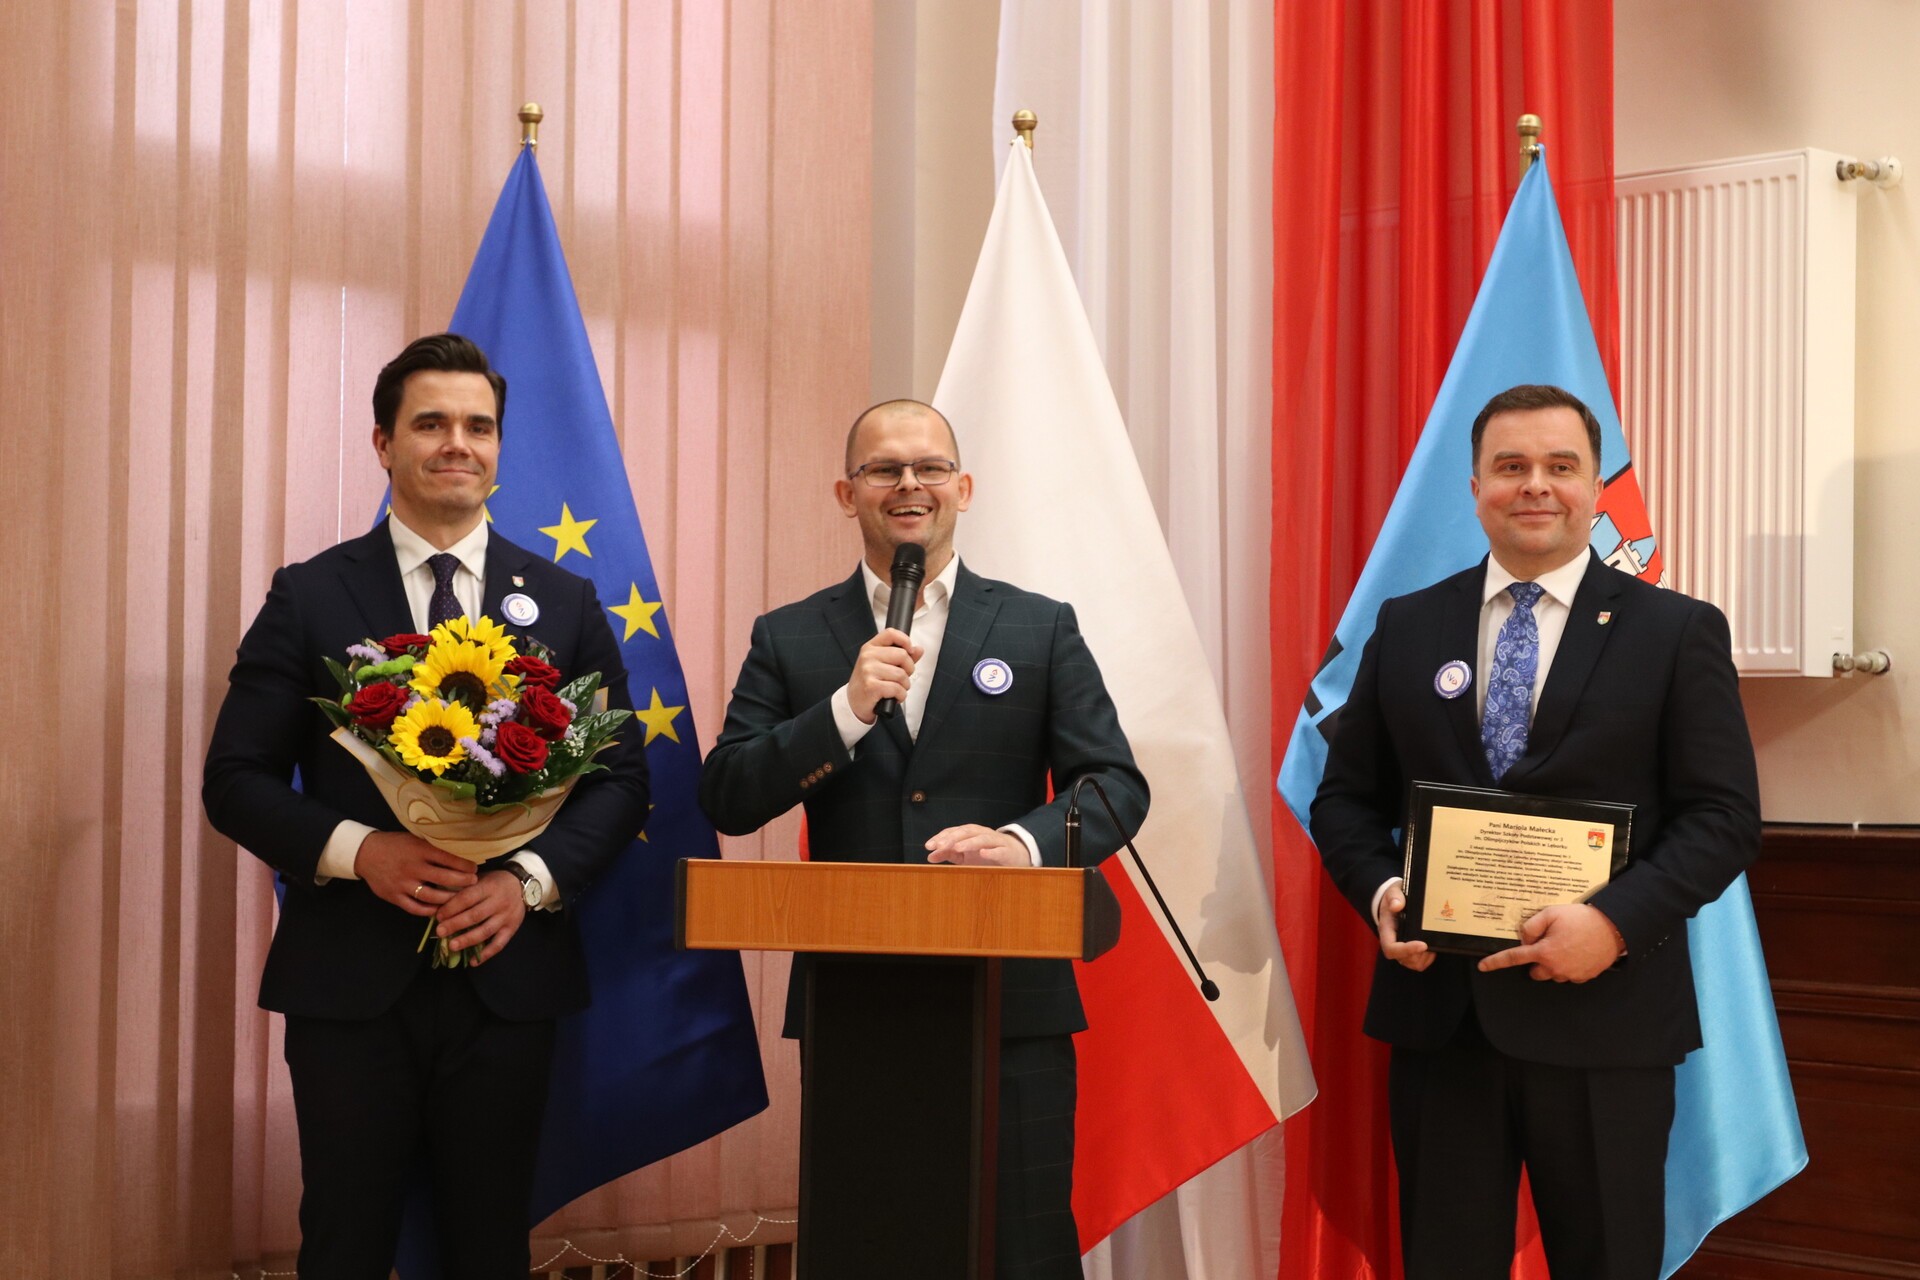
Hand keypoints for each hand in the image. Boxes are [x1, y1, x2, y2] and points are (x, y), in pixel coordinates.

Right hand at [354, 830, 478, 916]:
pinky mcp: (394, 896)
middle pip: (444, 878)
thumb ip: (432, 848)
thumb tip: (459, 853)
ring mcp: (403, 884)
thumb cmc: (395, 844)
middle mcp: (413, 868)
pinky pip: (416, 908)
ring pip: (432, 896)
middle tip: (473, 882)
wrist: (365, 853)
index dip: (464, 865)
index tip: (475, 868)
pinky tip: (439, 908)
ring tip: (459, 898)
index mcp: (419, 850)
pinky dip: (429, 910)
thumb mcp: (414, 840)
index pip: (448, 858)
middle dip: (463, 882)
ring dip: (449, 899)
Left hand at [432, 870, 527, 966]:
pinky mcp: (512, 928)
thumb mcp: (480, 878)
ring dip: (467, 940)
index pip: (467, 898)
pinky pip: (499, 944)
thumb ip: (463, 890)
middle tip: (440, 932)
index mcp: (489, 887)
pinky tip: (473, 962)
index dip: (452, 907)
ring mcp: (506, 917)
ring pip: (486, 931)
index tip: (438, 916)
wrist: (522, 884)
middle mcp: (498, 902)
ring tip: (452, 946)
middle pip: (475, 916)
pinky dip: (486, 954)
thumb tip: (439, 905)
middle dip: (455, 925)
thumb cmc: (494, 881)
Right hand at [847, 628, 923, 722]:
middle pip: (902, 655)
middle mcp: (868, 656)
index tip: (910, 651)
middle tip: (901, 678)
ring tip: (896, 689)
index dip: (905, 640)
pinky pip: (897, 689)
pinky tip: (894, 697)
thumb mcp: (883, 665)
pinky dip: (901, 696)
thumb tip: (918, 649)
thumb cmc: (870, 682)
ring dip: (904, 686)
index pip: (890, 633)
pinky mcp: (871, 686)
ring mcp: (868, 670)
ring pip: (901, 674)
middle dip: (908, 669)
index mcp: (870, 647)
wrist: (854, 702)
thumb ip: (902, 657)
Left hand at [925, 824, 1031, 866]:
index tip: (928, 846)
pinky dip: (991, 851)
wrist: (1015, 855)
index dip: (941, 837)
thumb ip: (948, 854)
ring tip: (957, 848)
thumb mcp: (965, 856)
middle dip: (952, 838)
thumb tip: (930, 856)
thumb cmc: (987, 854)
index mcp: (970, 834)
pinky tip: (983, 853)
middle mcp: (982, 834)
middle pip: (966, 832)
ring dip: (969, 843)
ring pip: (982, 838)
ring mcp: (995, 842)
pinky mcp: (1007, 851)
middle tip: (939, 845)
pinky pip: (999, 850)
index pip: (953, 832)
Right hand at [1377, 882, 1434, 971]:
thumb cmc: (1394, 898)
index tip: (1423, 944)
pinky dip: (1426, 959)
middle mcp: (1392, 942)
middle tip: (1430, 942)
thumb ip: (1394, 896)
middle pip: (1403, 959)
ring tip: (1431, 945)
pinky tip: (1431, 948)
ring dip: (1424, 957)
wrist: (1395, 901)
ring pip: (1412, 963)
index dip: (1406, 950)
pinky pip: (1418, 963)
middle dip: (1419, 954)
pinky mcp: (1409, 951)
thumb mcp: (1393, 891)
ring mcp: (1401, 949)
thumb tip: (1397, 905)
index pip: (1391, 948)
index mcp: (1386, 930)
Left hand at [1477, 903, 1622, 982]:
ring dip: (1554, 964)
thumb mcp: (1551, 913)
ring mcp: (1571, 974)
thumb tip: (1524, 939)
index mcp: (1544, 952)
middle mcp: (1555, 967)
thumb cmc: (1581, 918)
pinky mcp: (1584, 977)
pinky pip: (1569, 975)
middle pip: (1535, 972)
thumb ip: (1532, 925)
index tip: (1482, 967)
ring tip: (1566, 945)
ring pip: (1553, 974)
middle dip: (1537, 961)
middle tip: (1547, 945)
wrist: (1614, 928)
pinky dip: (1569, 967)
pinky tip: (1577, 952)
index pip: (1514, 958)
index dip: (1496, 962)